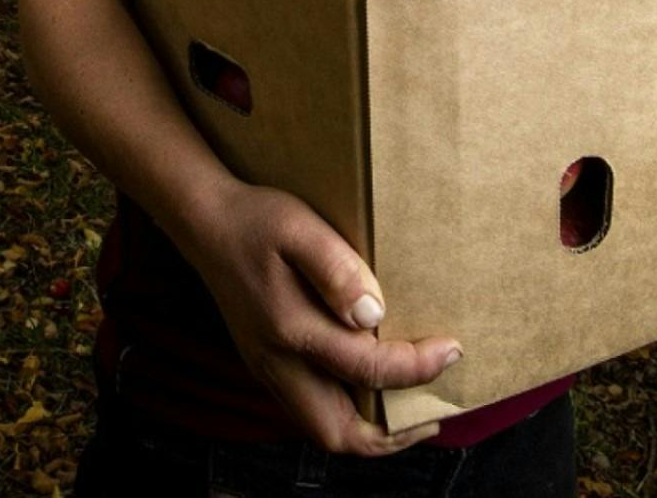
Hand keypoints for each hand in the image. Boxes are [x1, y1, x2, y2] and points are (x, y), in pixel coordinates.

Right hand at [179, 181, 459, 456]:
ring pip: (323, 427)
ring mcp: (268, 369)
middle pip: (336, 434)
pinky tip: (373, 384)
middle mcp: (276, 363)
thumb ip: (337, 271)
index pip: (366, 370)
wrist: (205, 221)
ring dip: (369, 429)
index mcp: (289, 330)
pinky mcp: (267, 364)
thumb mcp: (300, 228)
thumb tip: (374, 316)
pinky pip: (313, 408)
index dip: (416, 368)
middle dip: (390, 436)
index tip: (451, 350)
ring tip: (410, 405)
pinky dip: (349, 411)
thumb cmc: (257, 220)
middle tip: (431, 413)